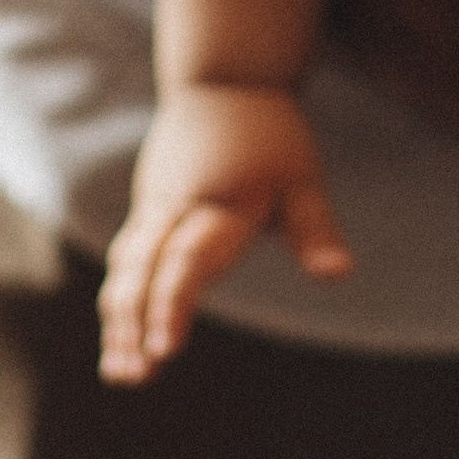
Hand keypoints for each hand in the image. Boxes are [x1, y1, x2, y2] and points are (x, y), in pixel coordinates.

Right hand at [99, 89, 348, 383]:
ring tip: (120, 375)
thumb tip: (339, 275)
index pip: (188, 261)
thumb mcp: (302, 178)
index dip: (172, 305)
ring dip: (119, 323)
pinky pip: (126, 265)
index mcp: (216, 204)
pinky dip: (121, 304)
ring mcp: (153, 211)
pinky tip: (121, 346)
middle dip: (133, 324)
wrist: (221, 82)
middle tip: (132, 377)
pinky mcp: (144, 215)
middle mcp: (174, 209)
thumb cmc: (269, 135)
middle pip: (142, 271)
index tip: (164, 350)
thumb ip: (314, 230)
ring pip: (126, 271)